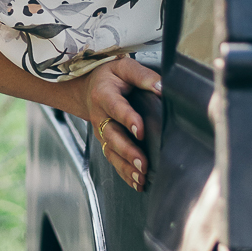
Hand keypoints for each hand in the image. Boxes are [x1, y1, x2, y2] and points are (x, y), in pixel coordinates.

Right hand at [78, 56, 159, 192]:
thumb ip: (143, 76)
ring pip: (111, 152)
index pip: (116, 107)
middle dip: (127, 151)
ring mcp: (101, 132)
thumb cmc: (111, 76)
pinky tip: (137, 183)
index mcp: (104, 95)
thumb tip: (163, 87)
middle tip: (142, 164)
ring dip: (125, 167)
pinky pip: (112, 160)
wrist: (88, 87)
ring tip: (141, 178)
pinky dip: (124, 174)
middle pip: (111, 136)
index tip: (140, 130)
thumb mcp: (124, 67)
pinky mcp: (105, 142)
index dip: (127, 119)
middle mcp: (100, 116)